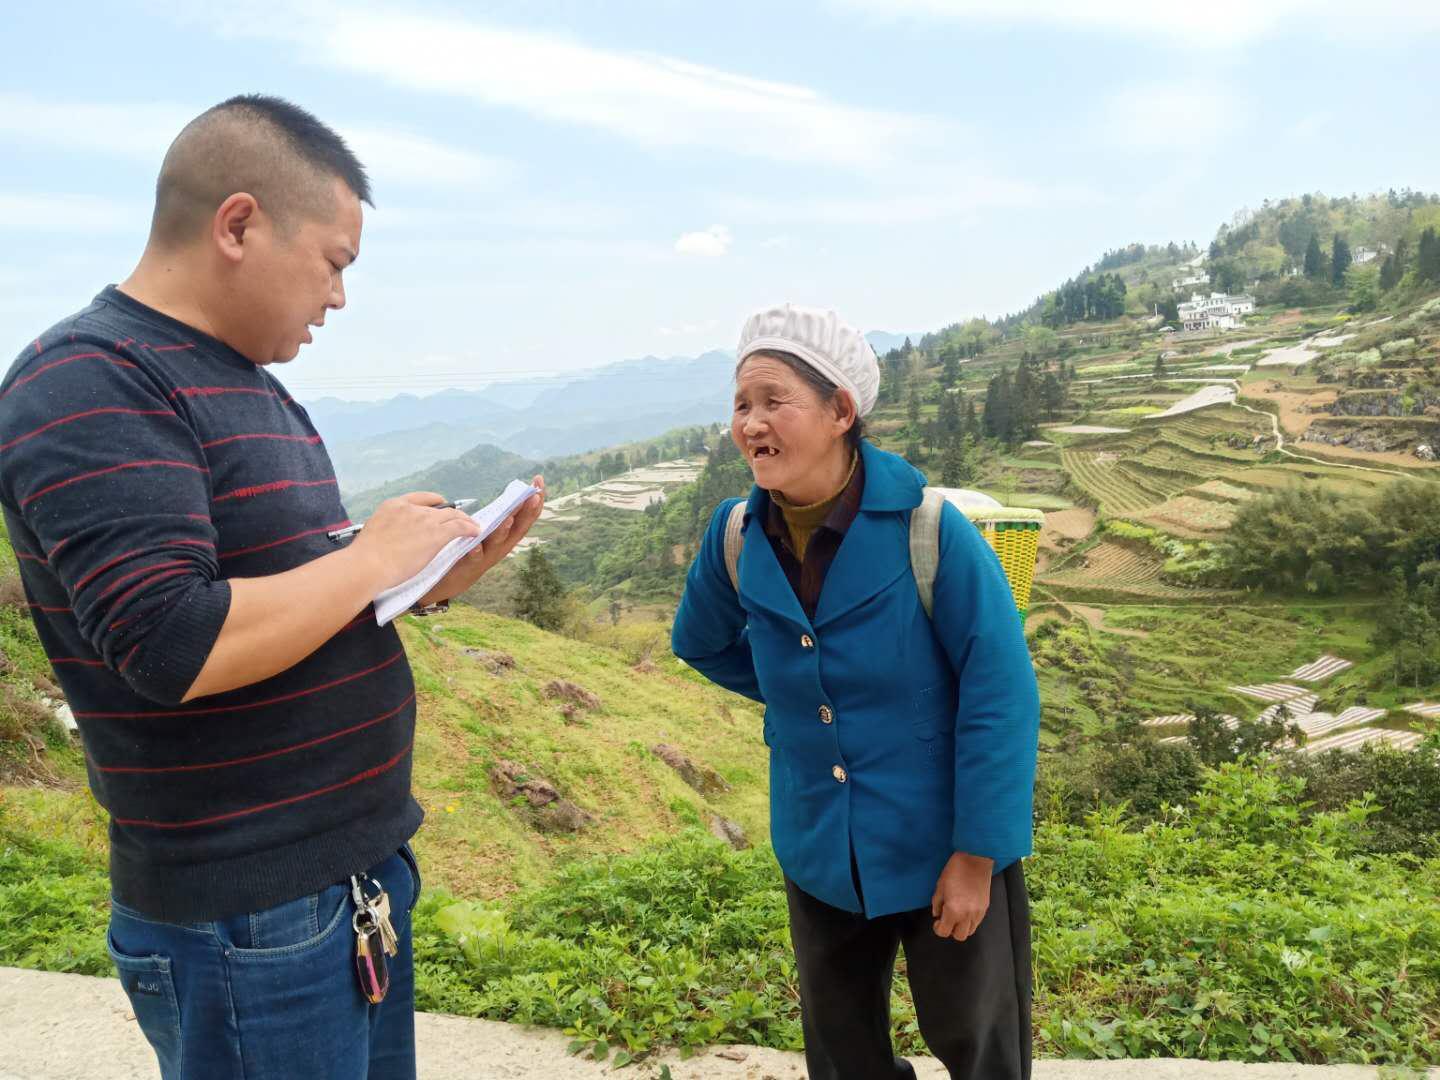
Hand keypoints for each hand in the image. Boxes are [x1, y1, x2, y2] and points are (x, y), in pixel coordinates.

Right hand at [345, 491, 482, 590]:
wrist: (367, 565)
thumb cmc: (365, 559)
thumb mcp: (374, 534)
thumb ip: (390, 530)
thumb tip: (396, 539)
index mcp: (393, 505)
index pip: (419, 498)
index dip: (434, 502)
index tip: (441, 506)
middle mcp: (411, 508)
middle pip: (439, 507)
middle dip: (452, 514)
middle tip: (460, 520)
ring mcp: (424, 520)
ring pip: (452, 516)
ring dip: (465, 521)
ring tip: (472, 525)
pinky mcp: (436, 534)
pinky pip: (459, 527)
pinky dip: (469, 528)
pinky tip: (475, 531)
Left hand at [416, 475, 545, 603]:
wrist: (453, 579)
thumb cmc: (472, 549)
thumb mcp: (489, 531)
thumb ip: (498, 517)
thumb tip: (510, 496)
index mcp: (508, 535)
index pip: (526, 516)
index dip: (535, 500)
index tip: (539, 480)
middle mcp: (503, 546)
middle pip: (519, 528)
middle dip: (527, 511)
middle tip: (534, 496)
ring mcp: (488, 556)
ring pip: (498, 542)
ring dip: (503, 530)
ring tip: (509, 518)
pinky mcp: (470, 565)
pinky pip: (473, 557)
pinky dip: (475, 551)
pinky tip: (474, 546)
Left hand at [930, 851, 993, 941]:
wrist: (976, 859)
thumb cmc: (955, 870)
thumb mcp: (940, 886)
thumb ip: (937, 903)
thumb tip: (937, 914)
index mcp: (953, 910)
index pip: (944, 932)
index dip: (938, 929)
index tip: (936, 922)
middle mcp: (967, 915)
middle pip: (959, 936)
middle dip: (951, 930)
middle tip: (946, 919)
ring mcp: (978, 912)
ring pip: (970, 931)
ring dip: (961, 927)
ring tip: (957, 915)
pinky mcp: (985, 907)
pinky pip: (977, 922)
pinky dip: (970, 921)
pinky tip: (965, 910)